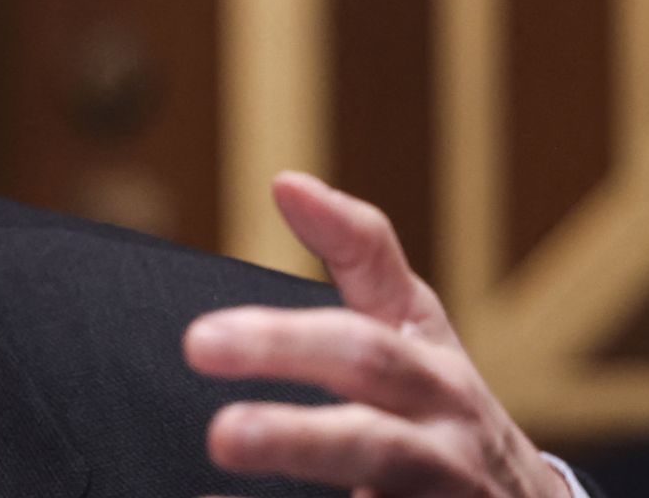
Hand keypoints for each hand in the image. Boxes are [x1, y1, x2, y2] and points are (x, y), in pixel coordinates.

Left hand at [184, 172, 569, 496]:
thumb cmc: (439, 403)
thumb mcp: (413, 328)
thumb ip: (355, 255)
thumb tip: (286, 182)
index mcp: (427, 360)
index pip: (382, 295)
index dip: (340, 238)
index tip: (280, 189)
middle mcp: (440, 423)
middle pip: (370, 388)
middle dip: (292, 378)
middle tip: (206, 366)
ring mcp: (441, 488)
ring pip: (378, 464)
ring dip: (297, 446)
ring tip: (222, 439)